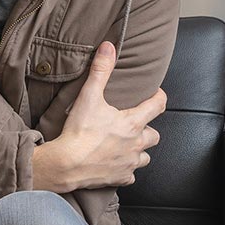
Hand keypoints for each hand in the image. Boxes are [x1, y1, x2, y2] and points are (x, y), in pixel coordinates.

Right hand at [32, 41, 164, 191]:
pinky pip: (130, 175)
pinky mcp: (120, 177)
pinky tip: (116, 164)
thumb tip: (109, 47)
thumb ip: (100, 70)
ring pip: (145, 156)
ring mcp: (129, 162)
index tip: (155, 94)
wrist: (66, 164)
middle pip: (154, 135)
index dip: (158, 97)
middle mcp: (136, 144)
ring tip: (127, 145)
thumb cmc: (79, 132)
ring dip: (139, 150)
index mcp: (133, 123)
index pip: (158, 106)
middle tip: (135, 124)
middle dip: (147, 129)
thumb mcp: (89, 96)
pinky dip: (126, 169)